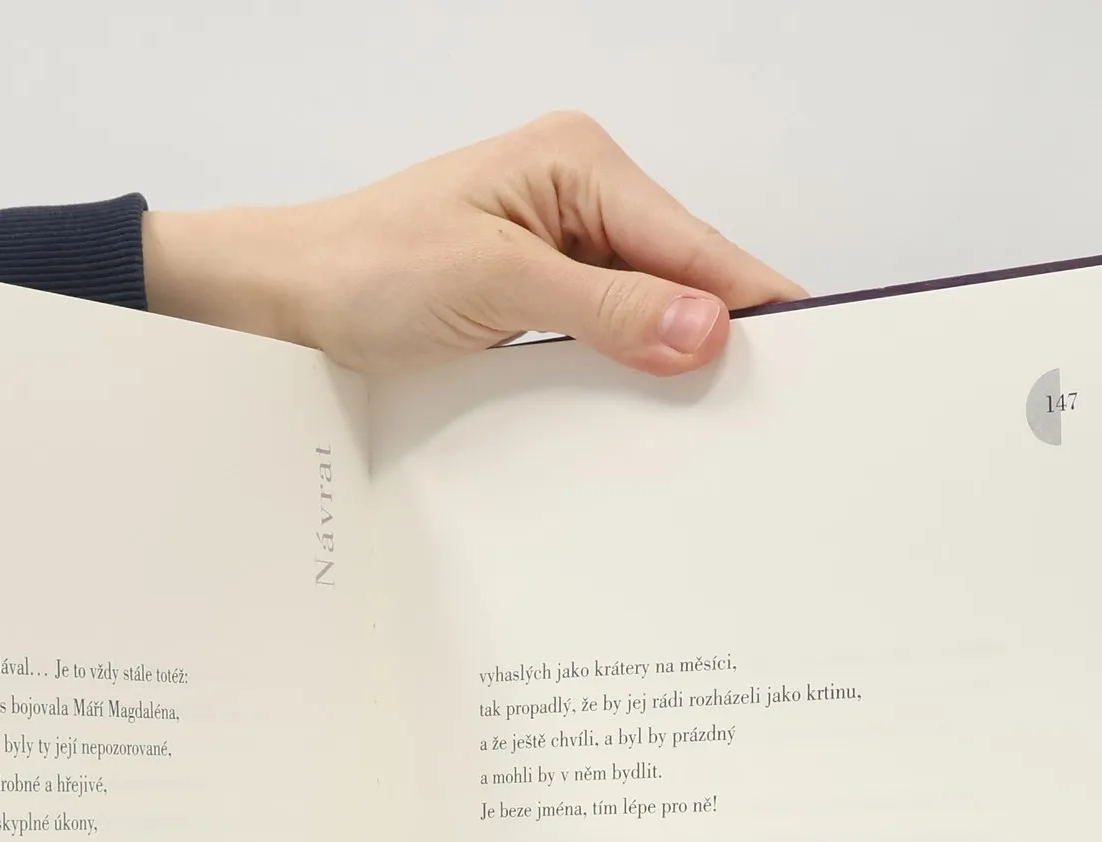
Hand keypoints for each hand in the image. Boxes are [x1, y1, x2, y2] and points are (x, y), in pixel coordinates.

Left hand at [143, 110, 803, 375]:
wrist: (287, 296)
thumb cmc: (366, 270)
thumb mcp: (494, 288)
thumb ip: (605, 309)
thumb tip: (704, 328)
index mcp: (579, 162)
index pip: (694, 241)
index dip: (754, 301)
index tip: (814, 351)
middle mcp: (581, 192)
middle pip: (684, 274)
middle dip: (720, 336)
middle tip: (771, 408)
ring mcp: (563, 242)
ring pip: (652, 308)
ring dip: (674, 359)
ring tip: (720, 418)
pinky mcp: (543, 289)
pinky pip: (612, 331)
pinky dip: (633, 368)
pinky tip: (653, 409)